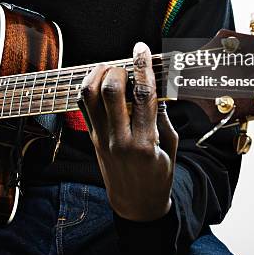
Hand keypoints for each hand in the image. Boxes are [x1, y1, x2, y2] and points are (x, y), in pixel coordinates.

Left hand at [78, 42, 178, 221]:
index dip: (142, 67)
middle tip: (127, 65)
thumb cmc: (158, 175)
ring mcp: (101, 138)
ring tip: (111, 69)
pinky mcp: (91, 138)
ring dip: (98, 74)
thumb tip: (157, 85)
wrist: (136, 205)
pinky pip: (83, 105)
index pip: (143, 95)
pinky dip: (88, 87)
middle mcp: (119, 138)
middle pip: (110, 90)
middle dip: (118, 69)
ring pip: (89, 95)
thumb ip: (163, 115)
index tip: (141, 49)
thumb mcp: (170, 146)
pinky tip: (100, 81)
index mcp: (145, 142)